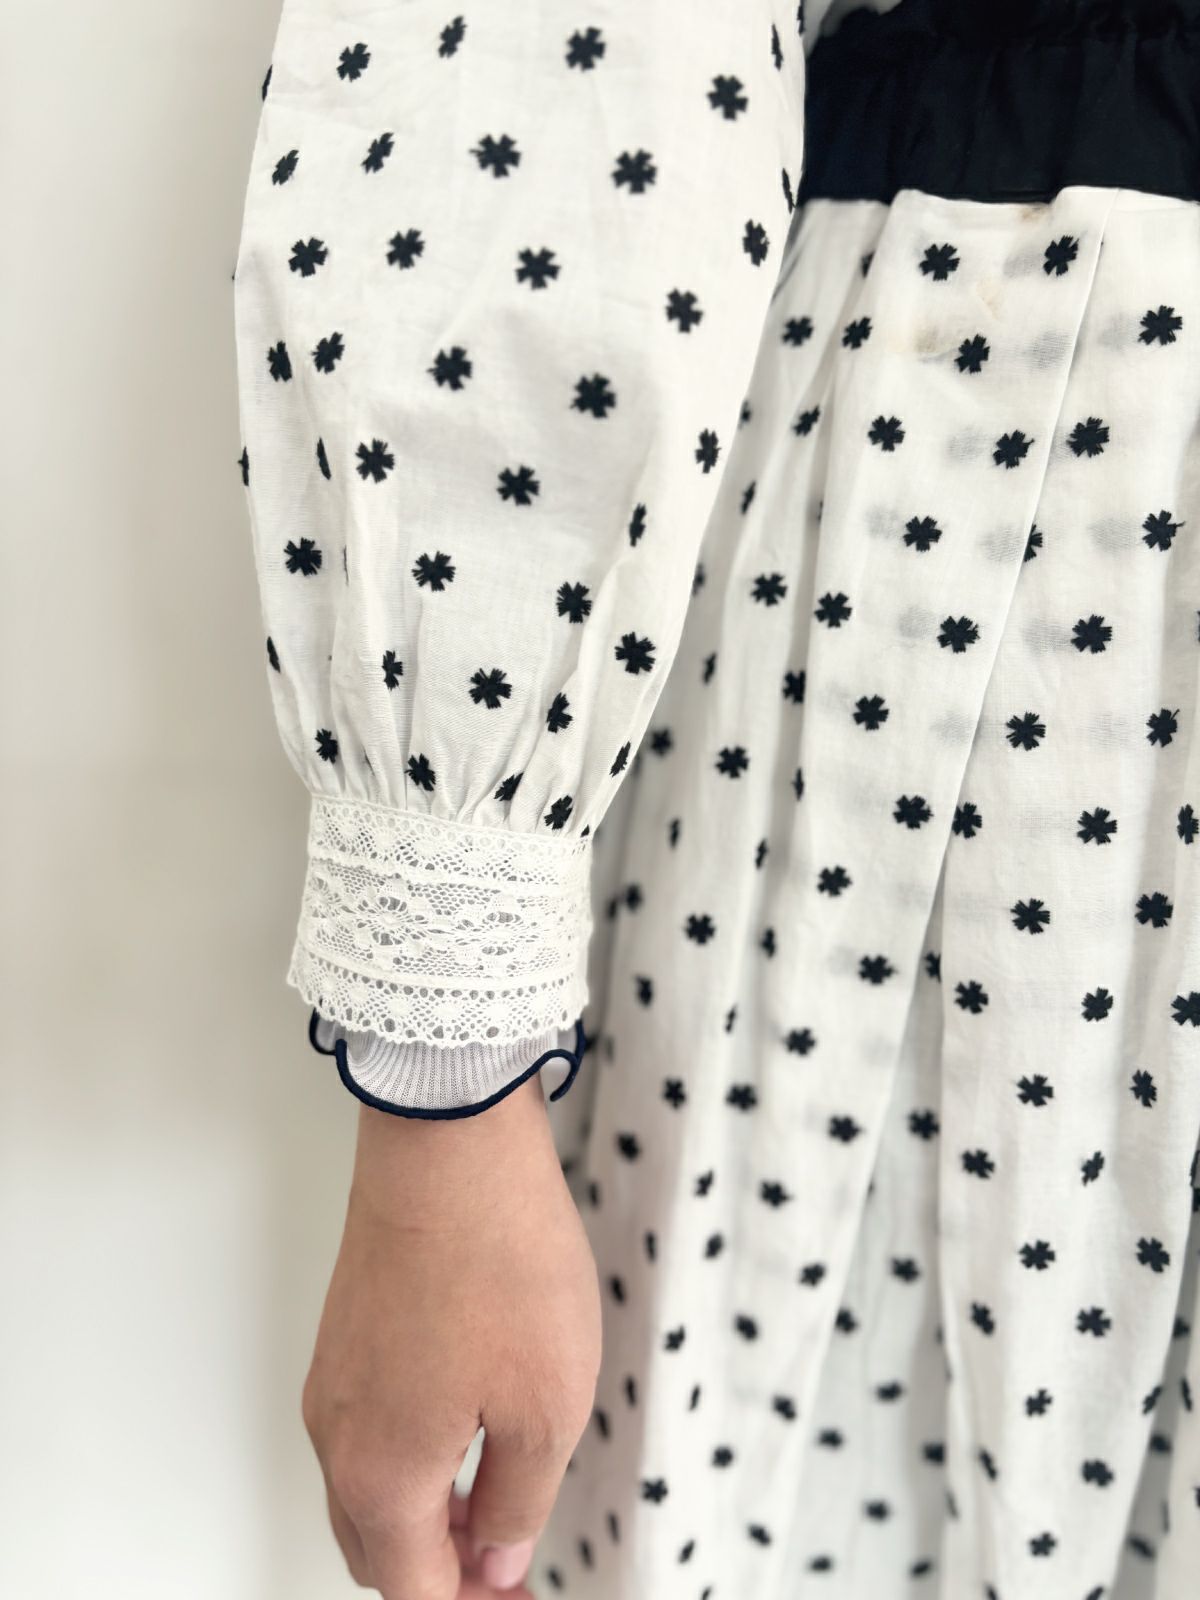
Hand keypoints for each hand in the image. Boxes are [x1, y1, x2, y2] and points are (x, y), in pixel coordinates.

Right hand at [302, 1073, 601, 1596]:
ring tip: (498, 1497)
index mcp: (382, 1473)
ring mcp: (332, 1375)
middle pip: (378, 1548)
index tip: (521, 1595)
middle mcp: (337, 1433)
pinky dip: (409, 1454)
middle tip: (509, 1561)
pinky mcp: (345, 1328)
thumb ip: (520, 1501)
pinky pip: (365, 1426)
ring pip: (365, 1486)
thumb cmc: (500, 1259)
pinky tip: (468, 1423)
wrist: (449, 1141)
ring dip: (424, 1513)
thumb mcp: (546, 1404)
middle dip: (441, 1570)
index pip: (414, 1591)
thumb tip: (499, 1555)